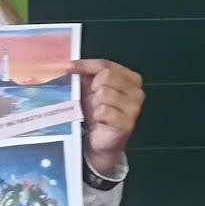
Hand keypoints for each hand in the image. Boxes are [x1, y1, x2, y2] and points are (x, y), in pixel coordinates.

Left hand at [71, 59, 143, 175]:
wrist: (101, 141)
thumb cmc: (97, 112)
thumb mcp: (91, 90)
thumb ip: (86, 74)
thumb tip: (69, 65)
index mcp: (131, 79)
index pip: (106, 64)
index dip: (86, 65)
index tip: (68, 67)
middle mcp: (137, 91)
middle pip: (106, 76)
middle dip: (93, 88)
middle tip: (91, 100)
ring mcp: (134, 108)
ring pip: (104, 93)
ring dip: (94, 104)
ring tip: (96, 112)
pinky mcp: (127, 123)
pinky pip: (104, 110)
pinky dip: (97, 116)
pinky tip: (100, 121)